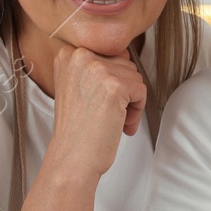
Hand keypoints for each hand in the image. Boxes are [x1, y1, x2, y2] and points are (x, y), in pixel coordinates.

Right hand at [43, 45, 146, 177]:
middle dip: (123, 92)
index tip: (100, 102)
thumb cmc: (78, 128)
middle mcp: (80, 56)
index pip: (109, 55)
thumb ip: (96, 66)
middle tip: (107, 115)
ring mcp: (97, 69)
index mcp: (69, 54)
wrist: (72, 158)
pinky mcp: (115, 86)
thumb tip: (125, 53)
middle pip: (124, 64)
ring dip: (130, 102)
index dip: (111, 82)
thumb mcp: (78, 86)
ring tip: (112, 121)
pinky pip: (141, 91)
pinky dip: (137, 111)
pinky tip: (121, 125)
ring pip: (135, 77)